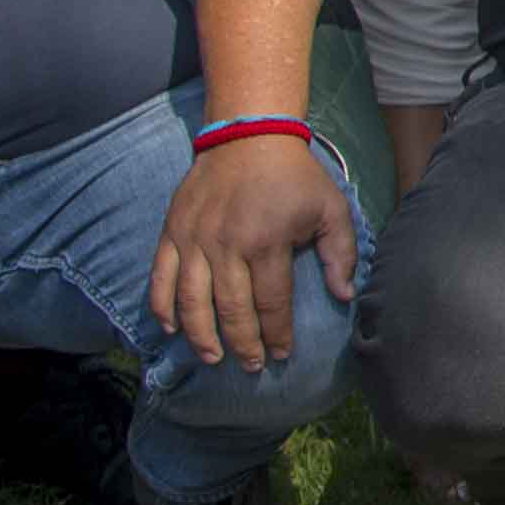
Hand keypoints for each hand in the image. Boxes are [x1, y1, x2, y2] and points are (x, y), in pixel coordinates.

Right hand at [152, 134, 357, 372]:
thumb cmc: (296, 177)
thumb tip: (345, 296)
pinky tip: (171, 330)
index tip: (282, 354)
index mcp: (266, 242)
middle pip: (231, 309)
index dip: (277, 334)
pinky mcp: (172, 231)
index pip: (271, 303)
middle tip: (251, 367)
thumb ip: (341, 254)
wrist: (248, 137)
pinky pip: (160, 277)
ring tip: (213, 358)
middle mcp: (226, 245)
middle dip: (242, 344)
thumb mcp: (331, 208)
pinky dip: (162, 307)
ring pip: (191, 301)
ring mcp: (194, 239)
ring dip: (200, 336)